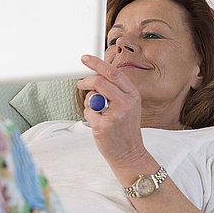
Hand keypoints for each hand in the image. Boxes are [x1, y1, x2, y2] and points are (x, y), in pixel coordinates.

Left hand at [77, 55, 147, 170]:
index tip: (85, 58)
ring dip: (89, 102)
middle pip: (100, 82)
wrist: (130, 153)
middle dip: (86, 81)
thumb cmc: (125, 129)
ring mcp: (115, 115)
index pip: (113, 73)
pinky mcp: (103, 126)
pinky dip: (88, 116)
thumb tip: (95, 77)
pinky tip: (98, 124)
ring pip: (92, 97)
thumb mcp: (129, 106)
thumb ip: (115, 91)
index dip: (97, 63)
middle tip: (80, 84)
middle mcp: (126, 103)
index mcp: (133, 95)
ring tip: (98, 113)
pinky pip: (87, 112)